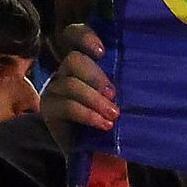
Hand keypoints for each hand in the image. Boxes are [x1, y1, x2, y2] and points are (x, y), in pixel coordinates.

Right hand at [42, 25, 117, 143]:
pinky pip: (66, 106)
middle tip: (113, 94)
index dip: (84, 36)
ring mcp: (54, 88)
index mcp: (84, 61)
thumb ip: (120, 79)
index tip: (102, 52)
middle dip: (95, 76)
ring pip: (70, 84)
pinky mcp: (48, 108)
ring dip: (95, 100)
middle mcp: (65, 70)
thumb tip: (137, 66)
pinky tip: (102, 124)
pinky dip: (87, 114)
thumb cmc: (114, 117)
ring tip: (113, 115)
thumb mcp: (120, 95)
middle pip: (74, 60)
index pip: (74, 35)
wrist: (100, 151)